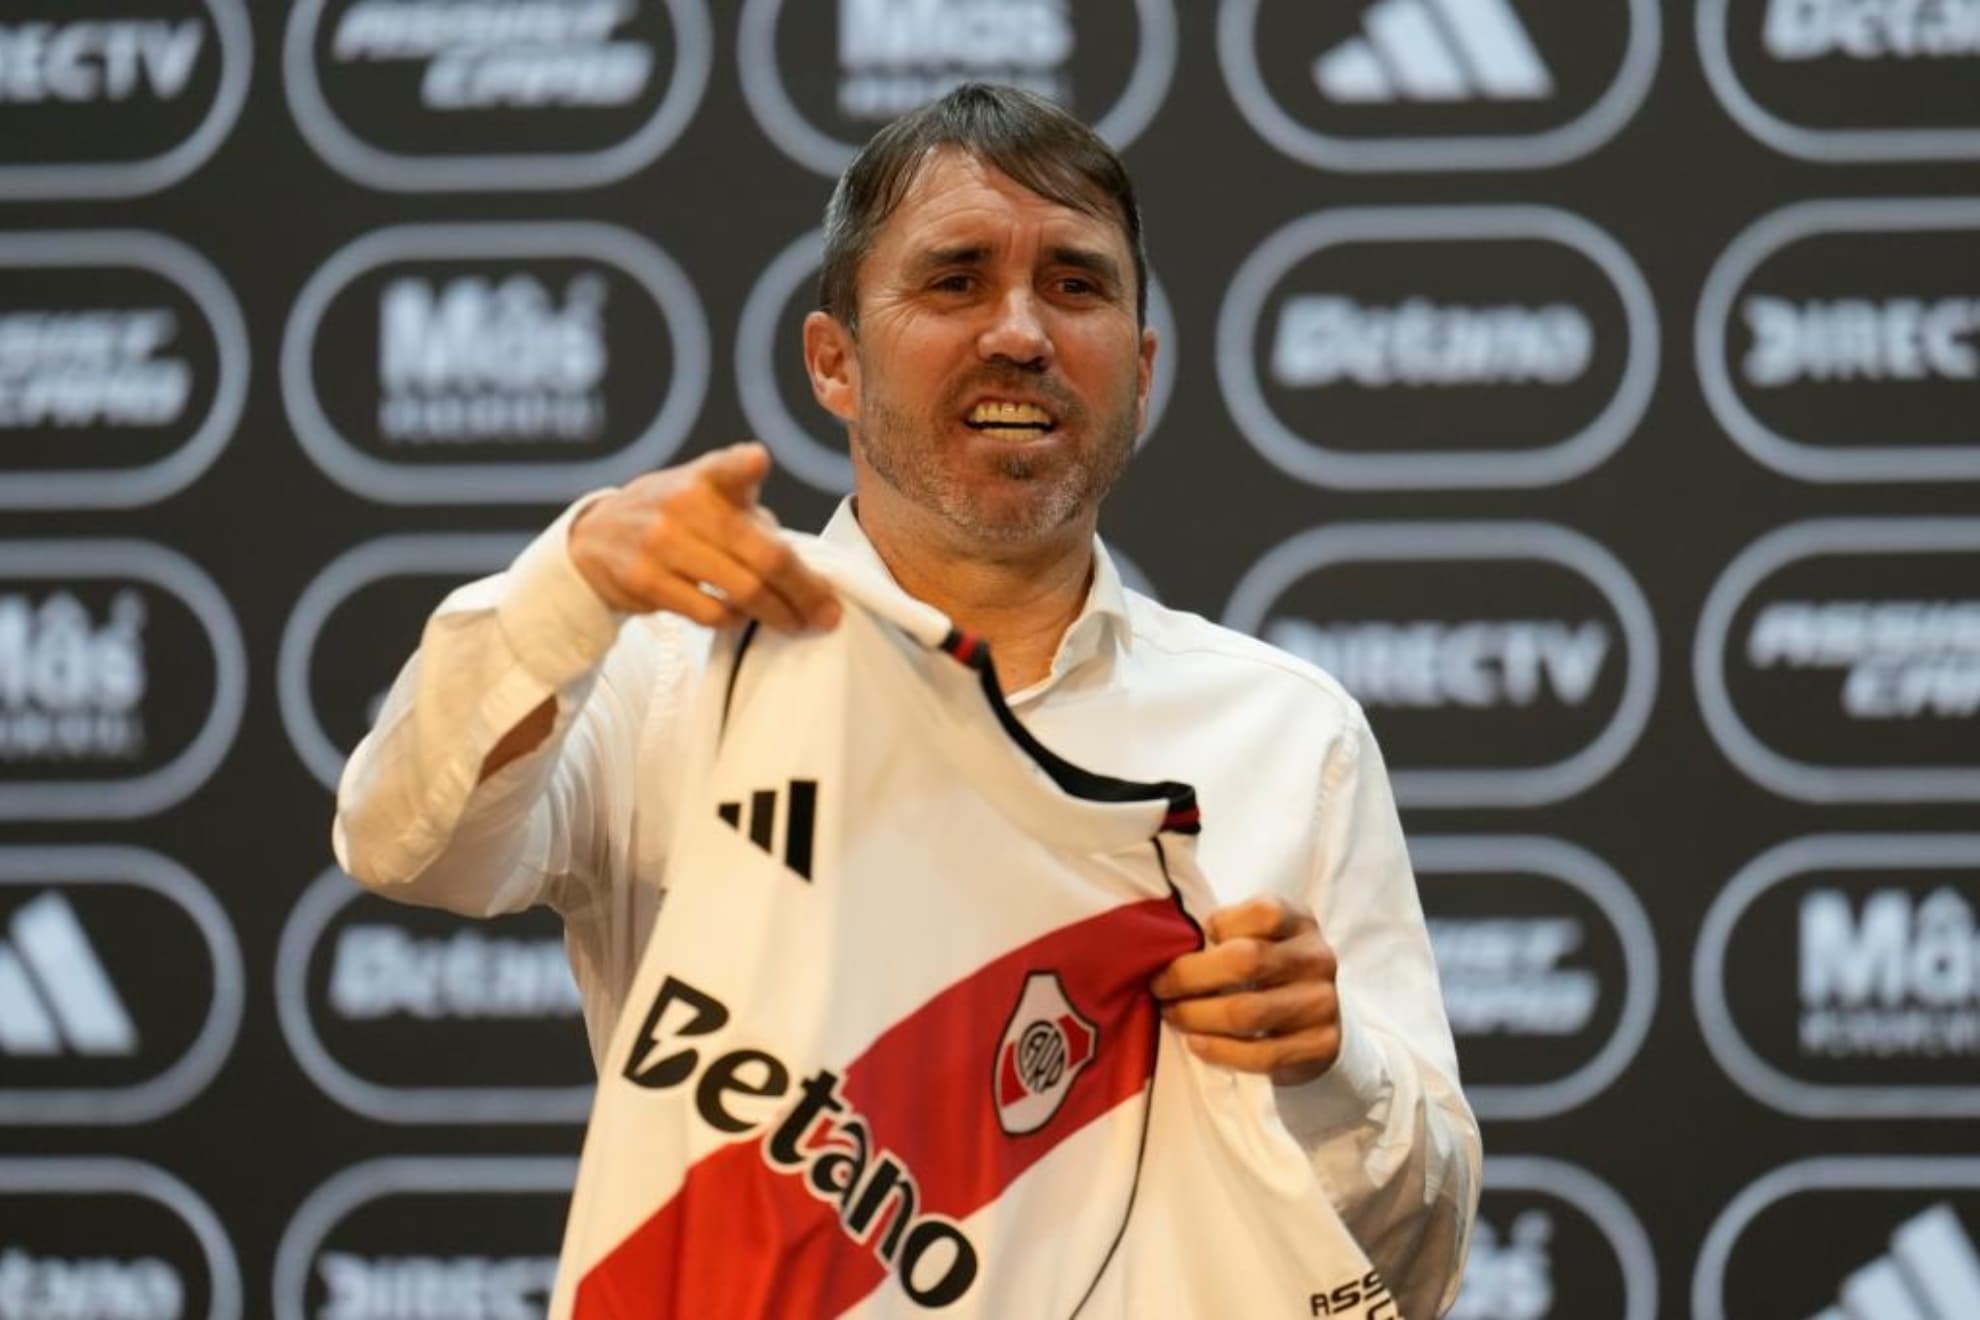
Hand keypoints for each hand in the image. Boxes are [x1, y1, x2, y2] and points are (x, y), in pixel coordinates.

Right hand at [569, 442, 840, 632]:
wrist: (596, 538)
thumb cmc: (675, 518)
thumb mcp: (705, 494)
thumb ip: (750, 514)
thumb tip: (805, 568)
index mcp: (706, 478)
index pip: (727, 466)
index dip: (743, 464)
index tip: (757, 460)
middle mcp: (683, 505)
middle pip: (764, 555)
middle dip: (805, 590)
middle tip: (828, 614)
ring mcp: (661, 543)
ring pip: (742, 590)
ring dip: (779, 614)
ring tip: (797, 623)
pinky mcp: (645, 580)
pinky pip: (708, 612)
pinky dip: (734, 620)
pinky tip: (743, 618)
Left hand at [1149, 895, 1339, 1085]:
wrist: (1314, 1015)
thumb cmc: (1267, 967)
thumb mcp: (1255, 934)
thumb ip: (1225, 931)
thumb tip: (1167, 943)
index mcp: (1300, 920)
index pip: (1262, 912)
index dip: (1217, 925)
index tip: (1186, 944)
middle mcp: (1317, 958)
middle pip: (1247, 961)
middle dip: (1189, 976)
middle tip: (1159, 987)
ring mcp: (1323, 1003)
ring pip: (1248, 1012)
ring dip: (1196, 1016)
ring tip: (1172, 1014)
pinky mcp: (1322, 1046)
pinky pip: (1262, 1054)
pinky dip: (1220, 1050)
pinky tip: (1196, 1042)